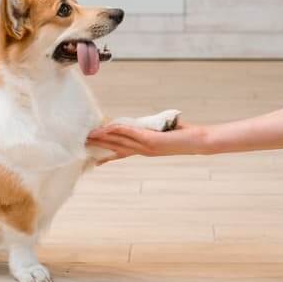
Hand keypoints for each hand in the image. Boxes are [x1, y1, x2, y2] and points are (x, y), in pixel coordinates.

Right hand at [86, 120, 211, 164]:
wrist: (199, 141)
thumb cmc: (184, 135)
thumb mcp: (164, 131)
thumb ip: (152, 128)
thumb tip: (144, 123)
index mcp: (145, 150)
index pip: (122, 153)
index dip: (107, 155)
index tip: (94, 159)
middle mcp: (144, 151)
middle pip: (116, 148)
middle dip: (100, 146)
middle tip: (83, 143)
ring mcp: (146, 147)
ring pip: (119, 142)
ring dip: (104, 138)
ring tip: (90, 136)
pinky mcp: (151, 141)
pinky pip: (130, 133)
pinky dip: (118, 130)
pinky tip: (108, 127)